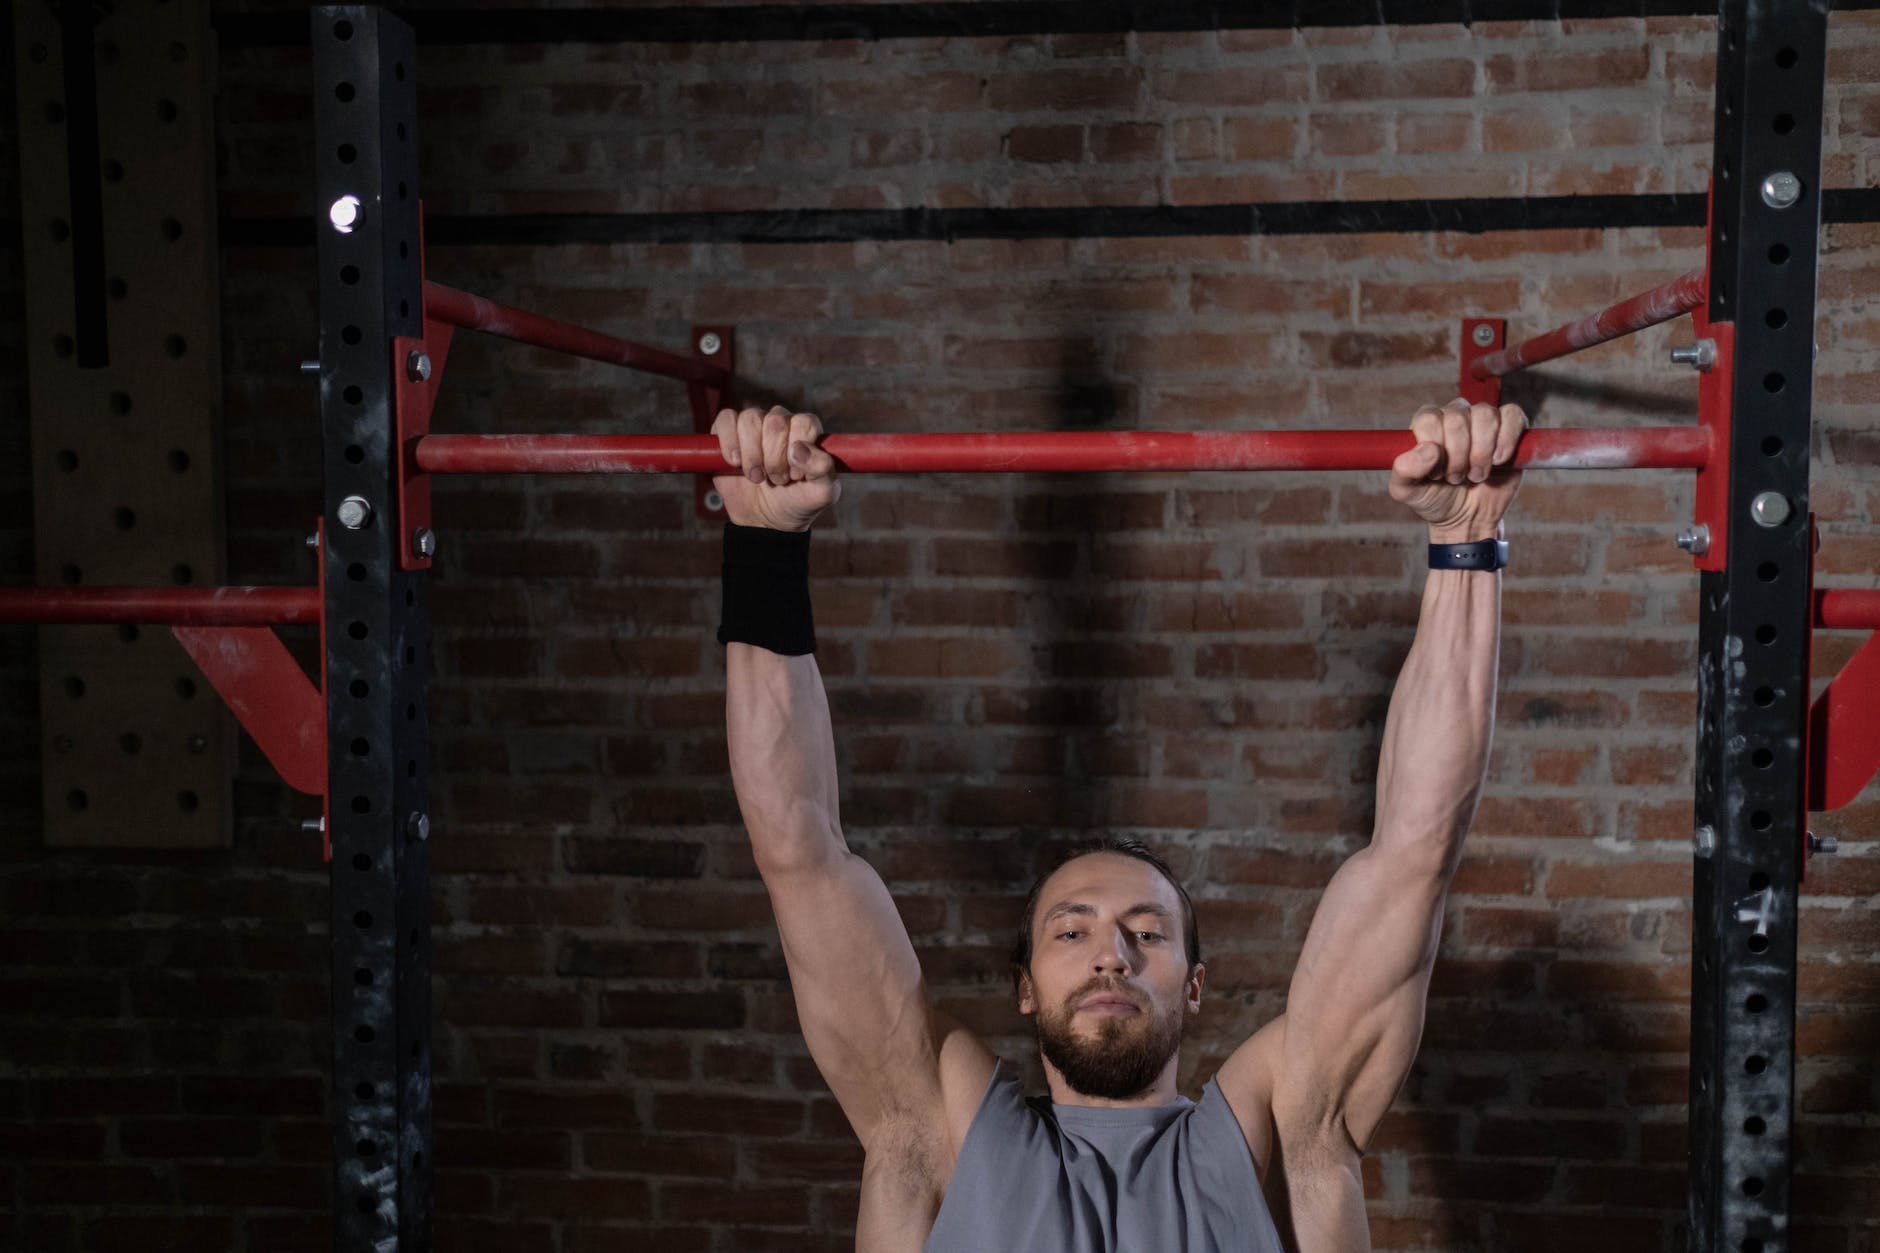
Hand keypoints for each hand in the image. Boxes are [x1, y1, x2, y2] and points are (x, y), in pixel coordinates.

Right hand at [710, 406, 840, 531]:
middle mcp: (781, 422)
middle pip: (776, 421)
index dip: (796, 449)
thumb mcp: (822, 493)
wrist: (766, 520)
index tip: (794, 475)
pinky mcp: (728, 430)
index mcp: (807, 431)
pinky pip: (726, 419)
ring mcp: (754, 425)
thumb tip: (799, 449)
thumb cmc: (797, 502)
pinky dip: (729, 442)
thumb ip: (822, 469)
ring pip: (750, 419)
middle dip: (774, 458)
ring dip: (752, 454)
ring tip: (756, 477)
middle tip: (776, 479)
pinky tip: (735, 463)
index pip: (804, 422)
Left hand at [1388, 399, 1527, 541]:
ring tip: (1477, 474)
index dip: (1436, 449)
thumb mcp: (1406, 491)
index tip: (1437, 474)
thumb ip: (1405, 469)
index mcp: (1426, 424)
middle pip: (1457, 417)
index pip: (1429, 419)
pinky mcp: (1509, 427)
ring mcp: (1482, 419)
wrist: (1468, 518)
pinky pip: (1513, 414)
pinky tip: (1499, 460)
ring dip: (1481, 452)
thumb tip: (1429, 450)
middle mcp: (1453, 415)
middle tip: (1457, 478)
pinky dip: (1507, 439)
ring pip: (1485, 414)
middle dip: (1458, 456)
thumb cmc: (1434, 498)